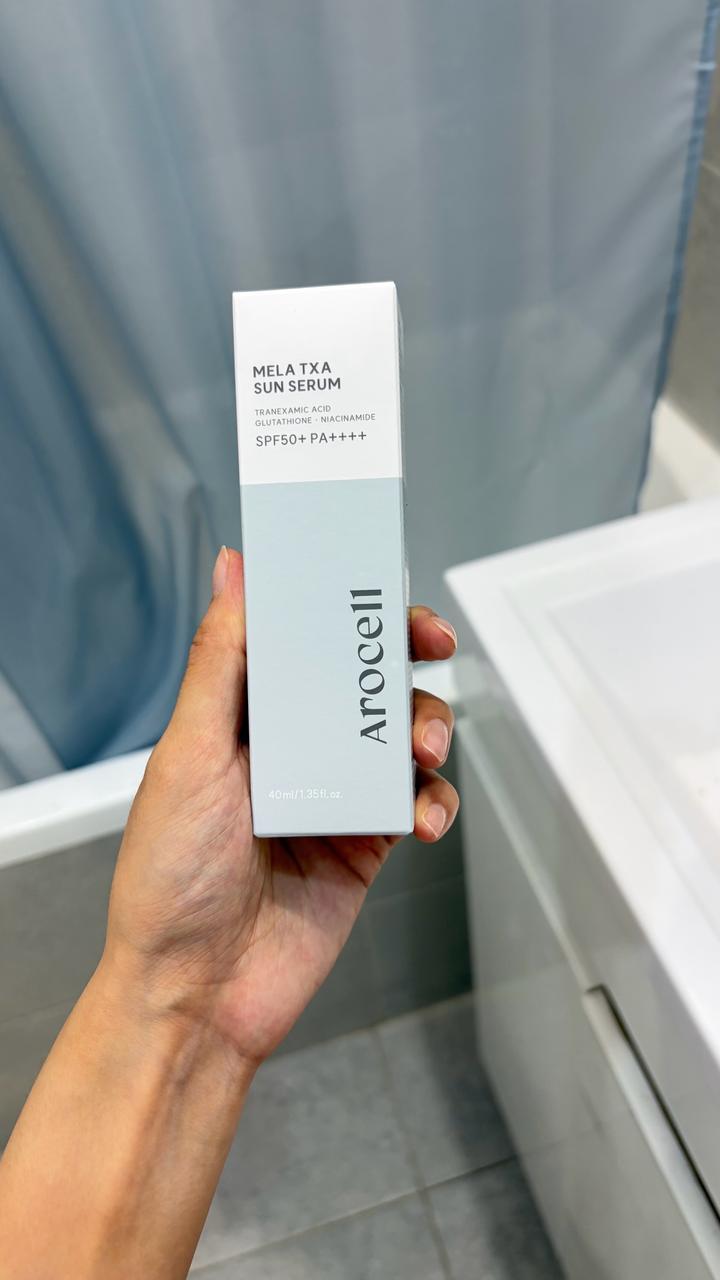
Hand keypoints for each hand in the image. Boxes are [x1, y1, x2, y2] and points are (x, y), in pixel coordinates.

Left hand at [104, 547, 458, 1066]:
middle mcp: (290, 750)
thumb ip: (221, 661)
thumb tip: (232, 571)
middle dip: (403, 655)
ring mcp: (332, 795)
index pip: (300, 640)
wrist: (198, 994)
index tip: (376, 586)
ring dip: (427, 725)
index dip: (341, 607)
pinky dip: (433, 800)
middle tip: (431, 644)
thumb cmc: (169, 880)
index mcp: (241, 718)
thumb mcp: (189, 755)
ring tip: (426, 746)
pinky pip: (415, 802)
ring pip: (399, 735)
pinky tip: (423, 816)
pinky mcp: (365, 843)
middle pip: (361, 679)